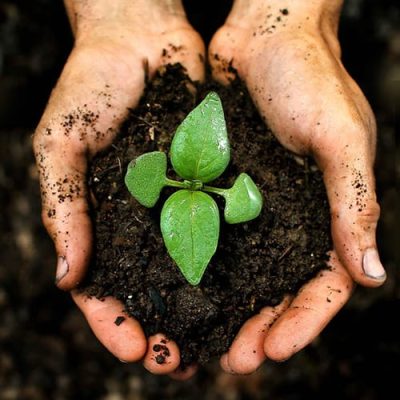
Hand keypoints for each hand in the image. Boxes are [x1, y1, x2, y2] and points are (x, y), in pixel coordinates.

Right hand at [33, 0, 203, 375]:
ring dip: (200, 307)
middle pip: (150, 287)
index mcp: (100, 218)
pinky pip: (219, 224)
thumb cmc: (91, 86)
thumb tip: (68, 276)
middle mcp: (141, 218)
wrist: (139, 39)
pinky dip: (229, 258)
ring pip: (189, 267)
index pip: (101, 284)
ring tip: (216, 344)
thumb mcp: (61, 144)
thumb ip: (63, 207)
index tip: (135, 348)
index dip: (114, 321)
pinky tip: (243, 288)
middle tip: (181, 363)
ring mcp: (177, 202)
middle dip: (163, 327)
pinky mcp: (209, 180)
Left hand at [209, 0, 385, 373]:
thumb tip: (375, 275)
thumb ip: (354, 203)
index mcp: (328, 212)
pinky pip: (211, 233)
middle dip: (261, 327)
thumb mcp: (341, 138)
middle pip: (279, 289)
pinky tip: (181, 289)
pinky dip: (201, 265)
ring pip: (243, 271)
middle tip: (234, 361)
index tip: (275, 350)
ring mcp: (253, 205)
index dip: (304, 322)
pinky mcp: (221, 186)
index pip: (324, 284)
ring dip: (227, 308)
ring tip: (205, 340)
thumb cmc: (310, 77)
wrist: (265, 37)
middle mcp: (290, 216)